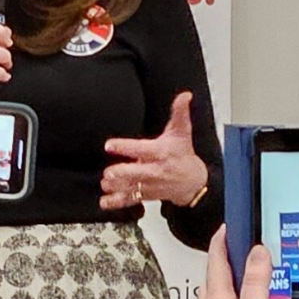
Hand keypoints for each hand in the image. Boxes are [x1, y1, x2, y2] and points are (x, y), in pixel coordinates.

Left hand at [101, 91, 207, 208]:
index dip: (125, 147)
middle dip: (121, 173)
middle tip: (109, 172)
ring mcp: (149, 185)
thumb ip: (179, 113)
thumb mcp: (182, 132)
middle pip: (135, 173)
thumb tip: (185, 96)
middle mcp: (154, 170)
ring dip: (116, 187)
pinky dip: (116, 202)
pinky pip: (130, 200)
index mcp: (160, 153)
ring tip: (105, 184)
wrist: (193, 182)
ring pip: (130, 187)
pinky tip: (105, 202)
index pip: (141, 149)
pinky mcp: (146, 195)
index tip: (109, 145)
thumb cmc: (183, 155)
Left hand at [199, 227, 275, 298]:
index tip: (230, 225)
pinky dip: (235, 296)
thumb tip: (257, 252)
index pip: (216, 257)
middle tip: (242, 244)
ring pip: (220, 289)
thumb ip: (257, 281)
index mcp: (217, 296)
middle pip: (217, 272)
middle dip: (228, 256)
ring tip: (249, 272)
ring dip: (232, 276)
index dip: (223, 238)